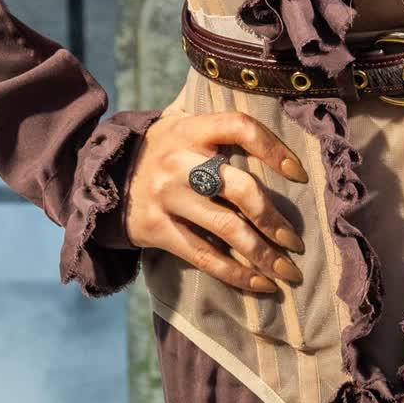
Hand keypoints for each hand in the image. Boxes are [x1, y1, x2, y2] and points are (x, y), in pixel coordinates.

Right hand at [120, 110, 307, 296]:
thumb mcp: (181, 123)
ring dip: (263, 254)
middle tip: (296, 242)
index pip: (240, 127)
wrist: (105, 177)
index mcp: (192, 129)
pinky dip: (234, 273)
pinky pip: (202, 255)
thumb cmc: (162, 150)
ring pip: (226, 228)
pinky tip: (259, 284)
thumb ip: (217, 122)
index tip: (298, 173)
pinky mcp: (155, 228)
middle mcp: (179, 160)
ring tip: (287, 272)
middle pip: (239, 188)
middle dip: (274, 219)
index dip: (273, 147)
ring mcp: (167, 196)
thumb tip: (272, 118)